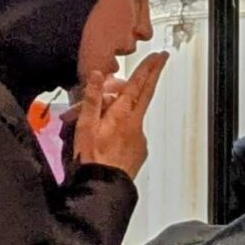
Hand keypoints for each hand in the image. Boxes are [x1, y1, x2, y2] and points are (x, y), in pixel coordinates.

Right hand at [71, 52, 166, 179]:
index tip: (159, 56)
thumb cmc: (92, 160)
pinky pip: (132, 131)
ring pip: (133, 113)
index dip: (149, 68)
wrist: (104, 188)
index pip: (138, 85)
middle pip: (145, 94)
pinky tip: (108, 136)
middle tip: (159, 61)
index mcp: (122, 114)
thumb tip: (97, 75)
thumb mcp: (85, 126)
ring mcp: (139, 138)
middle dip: (151, 75)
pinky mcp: (139, 150)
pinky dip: (122, 127)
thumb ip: (92, 99)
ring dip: (123, 108)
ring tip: (99, 117)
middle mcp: (135, 124)